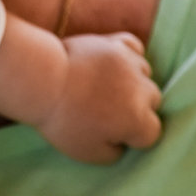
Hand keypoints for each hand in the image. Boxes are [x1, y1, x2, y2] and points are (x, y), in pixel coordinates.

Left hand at [38, 32, 161, 163]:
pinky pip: (134, 48)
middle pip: (152, 102)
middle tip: (104, 111)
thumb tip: (122, 144)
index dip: (132, 137)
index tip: (110, 134)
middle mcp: (142, 90)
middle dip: (135, 109)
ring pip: (145, 75)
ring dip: (132, 82)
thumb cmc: (63, 120)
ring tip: (105, 87)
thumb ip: (114, 153)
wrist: (43, 80)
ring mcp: (130, 63)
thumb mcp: (88, 153)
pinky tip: (116, 63)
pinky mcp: (115, 43)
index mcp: (138, 119)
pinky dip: (129, 55)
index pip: (151, 133)